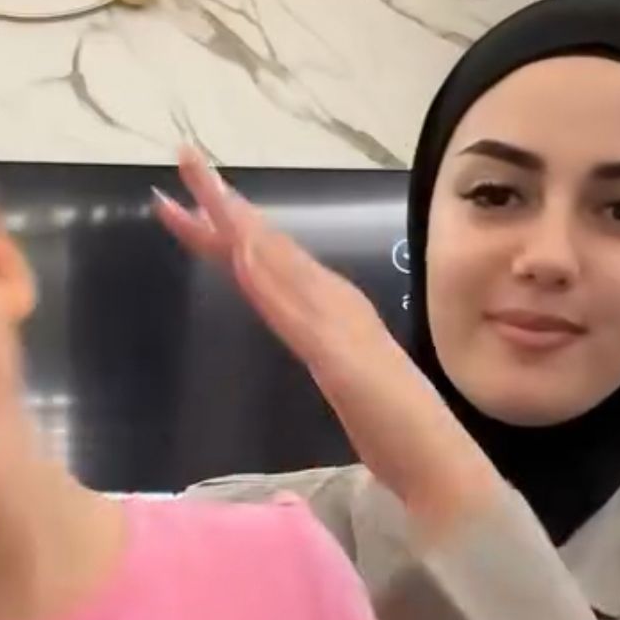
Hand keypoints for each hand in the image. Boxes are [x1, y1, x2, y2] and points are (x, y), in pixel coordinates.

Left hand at [153, 149, 500, 535]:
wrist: (438, 463)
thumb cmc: (394, 428)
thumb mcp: (343, 378)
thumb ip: (323, 346)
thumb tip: (302, 324)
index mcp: (331, 307)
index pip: (266, 260)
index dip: (224, 227)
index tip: (181, 199)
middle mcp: (334, 302)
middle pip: (265, 246)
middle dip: (221, 202)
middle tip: (183, 157)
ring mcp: (337, 325)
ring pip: (277, 263)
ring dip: (238, 223)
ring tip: (204, 183)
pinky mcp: (339, 357)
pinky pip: (294, 312)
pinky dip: (267, 279)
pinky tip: (242, 254)